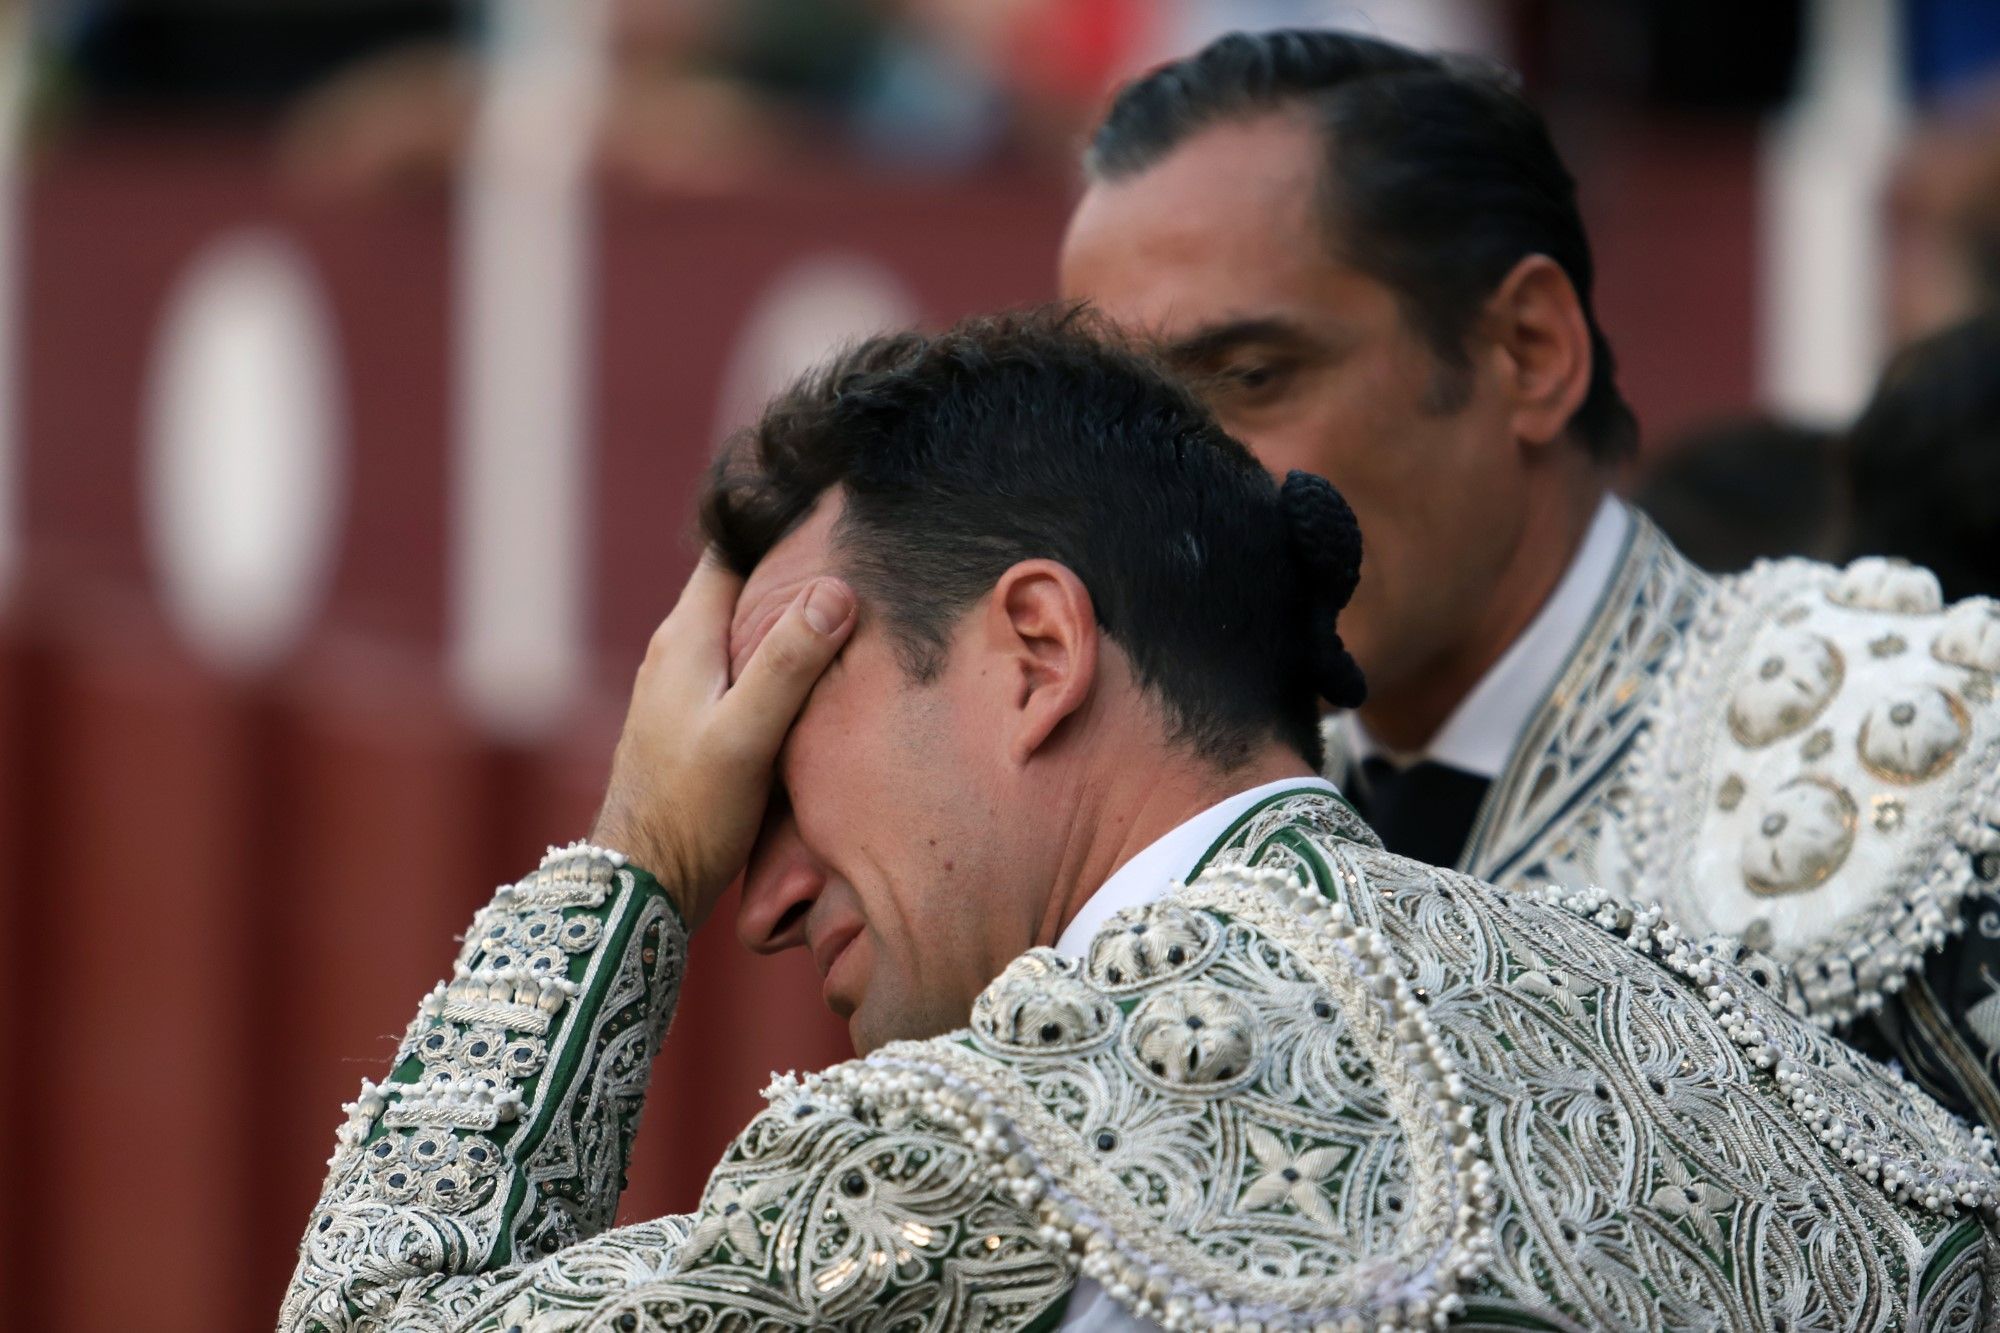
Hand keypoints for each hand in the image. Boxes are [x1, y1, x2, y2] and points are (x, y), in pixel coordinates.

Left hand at [589, 554, 855, 927]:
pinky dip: (773, 655)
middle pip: (739, 584)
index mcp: (686, 637)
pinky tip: (810, 673)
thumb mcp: (747, 735)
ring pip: (739, 627)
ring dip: (782, 615)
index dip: (776, 524)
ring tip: (844, 604)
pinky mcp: (691, 719)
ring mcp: (680, 685)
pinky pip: (738, 664)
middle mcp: (676, 650)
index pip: (730, 550)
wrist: (643, 883)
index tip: (829, 506)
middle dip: (789, 567)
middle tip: (854, 551)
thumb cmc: (692, 811)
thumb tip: (836, 590)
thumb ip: (788, 663)